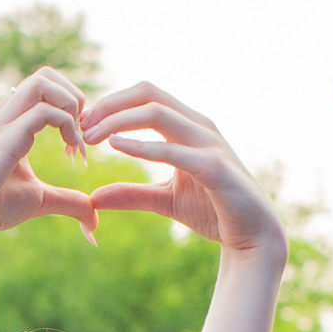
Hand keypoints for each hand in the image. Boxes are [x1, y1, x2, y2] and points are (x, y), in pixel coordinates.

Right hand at [0, 68, 98, 239]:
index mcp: (13, 120)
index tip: (78, 146)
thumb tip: (94, 219)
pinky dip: (67, 126)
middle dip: (74, 98)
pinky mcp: (6, 136)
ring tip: (75, 139)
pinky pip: (44, 111)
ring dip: (70, 105)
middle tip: (81, 134)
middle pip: (46, 75)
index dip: (71, 110)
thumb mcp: (41, 200)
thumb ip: (68, 202)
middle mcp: (7, 113)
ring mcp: (4, 120)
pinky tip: (70, 151)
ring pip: (43, 81)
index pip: (47, 89)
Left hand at [79, 83, 283, 257]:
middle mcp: (200, 126)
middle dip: (110, 105)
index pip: (146, 96)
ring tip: (90, 136)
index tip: (84, 124)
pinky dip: (142, 146)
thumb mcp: (164, 201)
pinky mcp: (214, 168)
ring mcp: (209, 144)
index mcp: (189, 126)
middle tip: (80, 125)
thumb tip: (94, 197)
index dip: (112, 103)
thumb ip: (131, 195)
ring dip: (118, 120)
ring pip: (158, 113)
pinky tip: (116, 146)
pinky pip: (174, 150)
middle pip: (149, 94)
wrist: (252, 237)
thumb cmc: (213, 211)